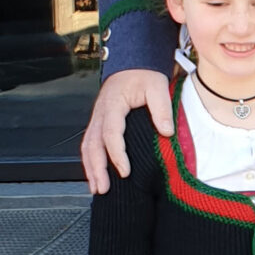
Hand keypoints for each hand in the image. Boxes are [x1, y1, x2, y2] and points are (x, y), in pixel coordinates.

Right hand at [81, 69, 172, 193]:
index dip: (117, 155)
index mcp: (112, 105)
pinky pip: (90, 145)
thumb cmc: (144, 75)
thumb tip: (167, 131)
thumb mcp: (157, 86)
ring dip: (91, 169)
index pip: (111, 134)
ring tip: (97, 189)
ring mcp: (97, 119)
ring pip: (87, 147)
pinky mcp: (99, 124)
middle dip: (96, 168)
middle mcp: (100, 114)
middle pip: (92, 145)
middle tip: (103, 188)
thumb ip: (162, 108)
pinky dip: (91, 162)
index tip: (125, 172)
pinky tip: (96, 176)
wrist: (132, 65)